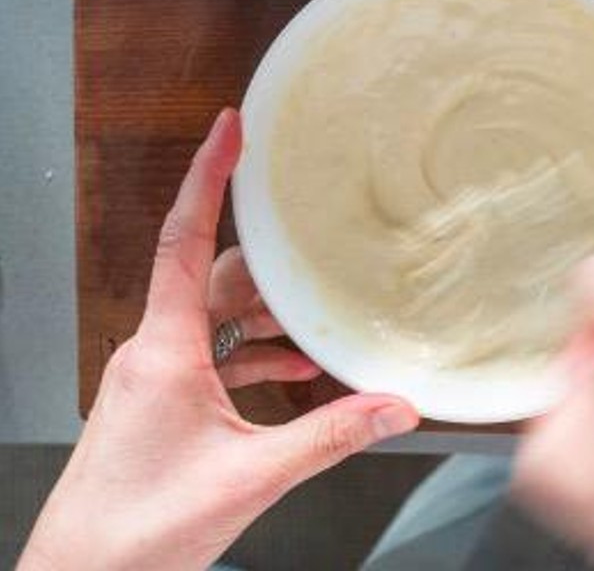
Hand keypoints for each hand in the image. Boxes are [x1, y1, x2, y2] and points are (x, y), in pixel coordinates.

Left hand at [20, 109, 419, 570]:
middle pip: (215, 278)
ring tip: (321, 321)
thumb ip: (328, 435)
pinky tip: (297, 372)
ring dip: (270, 318)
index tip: (229, 129)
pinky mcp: (160, 404)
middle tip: (313, 241)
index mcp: (163, 351)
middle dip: (271, 263)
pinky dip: (257, 355)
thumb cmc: (134, 533)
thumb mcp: (248, 479)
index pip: (184, 240)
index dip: (208, 176)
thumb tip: (392, 406)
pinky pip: (215, 358)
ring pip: (218, 320)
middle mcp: (152, 353)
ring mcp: (153, 379)